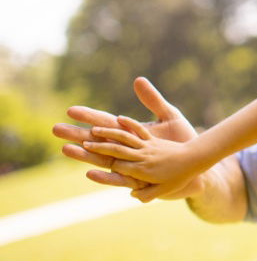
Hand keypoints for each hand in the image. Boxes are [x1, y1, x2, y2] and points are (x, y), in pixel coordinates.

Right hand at [52, 77, 200, 198]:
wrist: (197, 162)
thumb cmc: (182, 140)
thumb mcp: (169, 116)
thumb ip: (153, 100)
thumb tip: (137, 80)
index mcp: (132, 134)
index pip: (106, 123)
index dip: (89, 117)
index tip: (70, 110)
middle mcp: (126, 150)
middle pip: (97, 141)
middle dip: (77, 135)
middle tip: (55, 129)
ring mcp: (130, 165)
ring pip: (102, 160)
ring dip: (84, 156)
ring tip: (65, 150)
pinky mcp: (139, 180)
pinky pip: (119, 179)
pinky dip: (105, 176)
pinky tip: (90, 172)